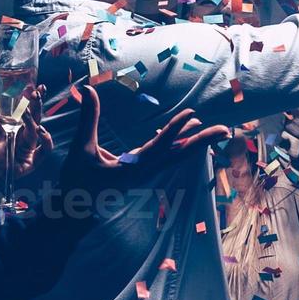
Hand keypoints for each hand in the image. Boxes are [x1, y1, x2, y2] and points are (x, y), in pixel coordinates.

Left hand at [0, 85, 54, 182]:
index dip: (34, 97)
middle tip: (36, 93)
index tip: (37, 86)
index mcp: (12, 124)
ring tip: (26, 114)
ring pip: (39, 130)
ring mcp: (27, 147)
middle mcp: (21, 133)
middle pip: (36, 116)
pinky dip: (46, 141)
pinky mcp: (30, 160)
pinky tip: (40, 133)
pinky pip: (45, 150)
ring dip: (35, 120)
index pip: (26, 108)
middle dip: (38, 104)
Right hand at [60, 85, 228, 191]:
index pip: (160, 146)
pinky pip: (167, 158)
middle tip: (225, 130)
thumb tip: (86, 89)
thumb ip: (87, 119)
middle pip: (179, 155)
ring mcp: (146, 175)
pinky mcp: (143, 173)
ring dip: (194, 142)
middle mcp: (145, 173)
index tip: (192, 115)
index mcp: (132, 169)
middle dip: (203, 142)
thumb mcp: (80, 148)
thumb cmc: (76, 180)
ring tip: (209, 126)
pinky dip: (178, 145)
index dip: (176, 130)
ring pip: (175, 157)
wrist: (74, 210)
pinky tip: (185, 133)